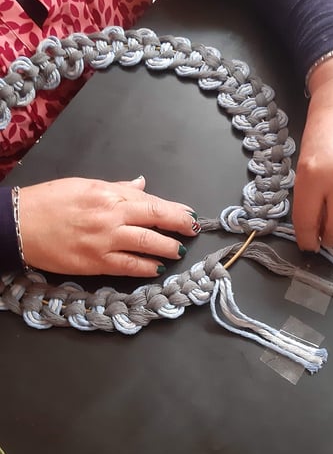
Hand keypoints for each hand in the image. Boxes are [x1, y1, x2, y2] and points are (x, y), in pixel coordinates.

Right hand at [19, 176, 199, 275]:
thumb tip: (141, 186)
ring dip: (167, 247)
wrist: (18, 225)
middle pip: (155, 219)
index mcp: (108, 194)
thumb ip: (116, 188)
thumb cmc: (48, 202)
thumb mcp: (84, 185)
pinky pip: (128, 266)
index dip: (173, 209)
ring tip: (179, 250)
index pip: (150, 201)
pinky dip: (146, 267)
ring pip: (147, 244)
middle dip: (179, 226)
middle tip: (193, 230)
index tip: (188, 214)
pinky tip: (157, 268)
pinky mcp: (95, 262)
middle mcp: (110, 215)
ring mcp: (104, 241)